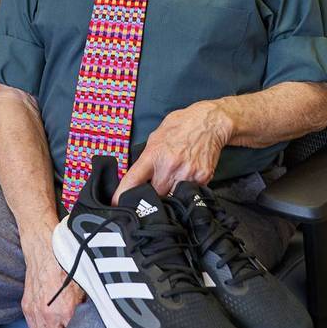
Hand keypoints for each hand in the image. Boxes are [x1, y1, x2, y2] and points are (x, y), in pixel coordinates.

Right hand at [22, 233, 84, 327]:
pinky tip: (48, 322)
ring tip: (58, 325)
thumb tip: (86, 315)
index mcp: (63, 310)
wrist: (44, 248)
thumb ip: (83, 307)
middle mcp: (46, 314)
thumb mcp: (83, 286)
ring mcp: (33, 311)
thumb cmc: (63, 263)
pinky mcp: (26, 306)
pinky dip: (40, 325)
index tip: (76, 326)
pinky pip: (33, 325)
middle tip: (67, 326)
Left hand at [114, 101, 233, 202]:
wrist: (209, 123)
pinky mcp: (202, 179)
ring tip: (172, 182)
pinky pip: (190, 193)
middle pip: (154, 195)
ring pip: (172, 198)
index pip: (134, 180)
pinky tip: (187, 177)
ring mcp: (187, 174)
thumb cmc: (181, 126)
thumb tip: (138, 174)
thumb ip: (147, 157)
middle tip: (153, 189)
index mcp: (154, 155)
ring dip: (170, 194)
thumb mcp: (156, 137)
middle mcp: (170, 166)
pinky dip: (186, 189)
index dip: (123, 194)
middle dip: (152, 195)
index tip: (117, 204)